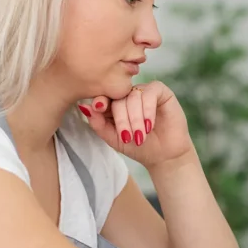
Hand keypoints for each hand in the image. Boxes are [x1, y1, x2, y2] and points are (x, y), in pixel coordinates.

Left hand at [78, 81, 193, 168]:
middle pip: (118, 98)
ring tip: (140, 136)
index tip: (99, 108)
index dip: (100, 101)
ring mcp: (144, 91)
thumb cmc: (139, 147)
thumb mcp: (114, 138)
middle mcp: (128, 95)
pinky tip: (149, 125)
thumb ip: (98, 123)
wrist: (164, 156)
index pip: (104, 96)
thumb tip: (83, 106)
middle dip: (122, 119)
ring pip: (133, 96)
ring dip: (136, 118)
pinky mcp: (160, 91)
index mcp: (115, 104)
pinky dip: (147, 110)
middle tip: (127, 137)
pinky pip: (150, 93)